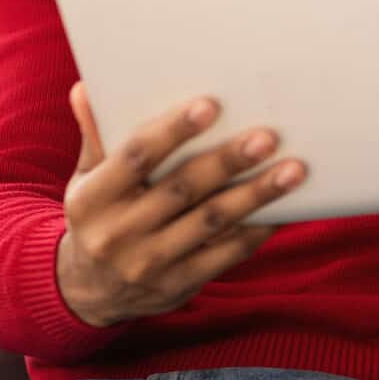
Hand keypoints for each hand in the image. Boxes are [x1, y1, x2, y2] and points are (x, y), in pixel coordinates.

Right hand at [56, 82, 306, 327]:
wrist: (90, 291)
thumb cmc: (98, 216)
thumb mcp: (86, 179)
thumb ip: (96, 137)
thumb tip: (87, 88)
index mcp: (92, 199)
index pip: (135, 157)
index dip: (172, 131)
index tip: (209, 106)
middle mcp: (118, 233)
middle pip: (181, 189)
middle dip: (226, 162)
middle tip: (267, 137)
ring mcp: (150, 263)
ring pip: (211, 222)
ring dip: (255, 195)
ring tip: (292, 170)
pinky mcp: (179, 284)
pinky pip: (226, 255)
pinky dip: (257, 231)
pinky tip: (285, 209)